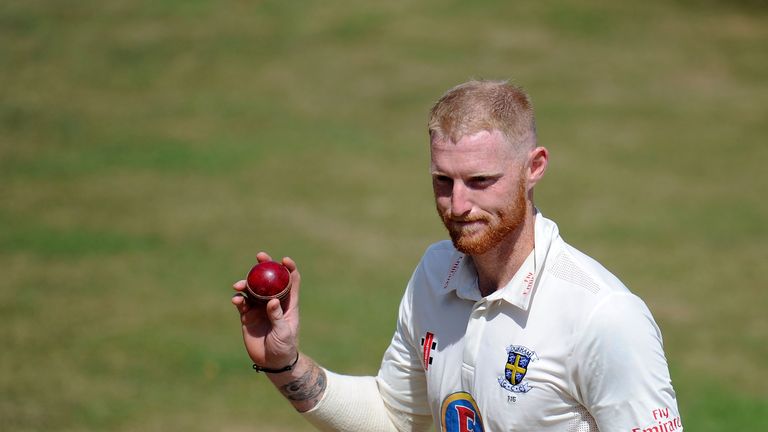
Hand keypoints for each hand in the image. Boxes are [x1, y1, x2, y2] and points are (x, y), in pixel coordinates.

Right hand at [232, 252, 299, 369]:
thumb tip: (272, 301)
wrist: (272, 362)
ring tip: (239, 285)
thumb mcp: (284, 332)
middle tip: (259, 256)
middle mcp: (274, 302)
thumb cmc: (285, 347)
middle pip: (270, 279)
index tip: (284, 260)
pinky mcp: (248, 316)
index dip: (289, 268)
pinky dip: (238, 299)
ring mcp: (260, 308)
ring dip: (246, 283)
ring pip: (252, 289)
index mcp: (288, 303)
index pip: (291, 281)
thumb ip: (277, 317)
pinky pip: (242, 303)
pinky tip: (236, 299)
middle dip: (265, 266)